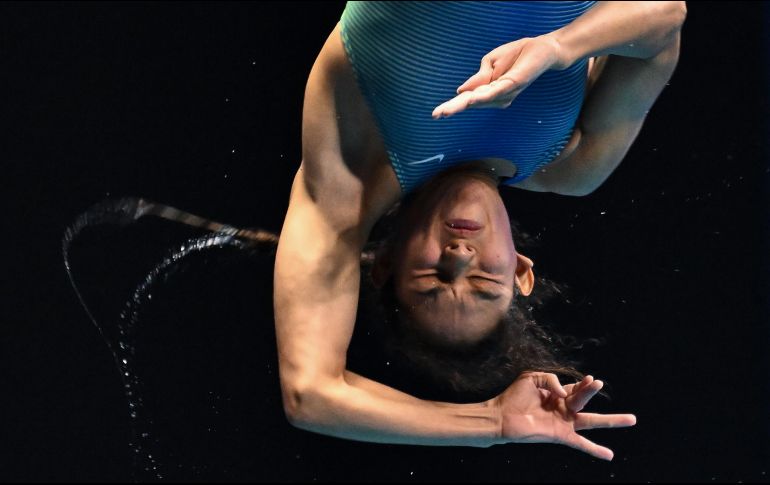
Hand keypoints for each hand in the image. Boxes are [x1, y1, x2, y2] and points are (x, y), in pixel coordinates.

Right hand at [432, 35, 564, 118]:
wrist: (543, 48)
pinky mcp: (514, 83)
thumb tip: (461, 91)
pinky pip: (496, 91)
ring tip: (446, 110)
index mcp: (488, 90)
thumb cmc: (517, 55)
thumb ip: (479, 77)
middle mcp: (496, 96)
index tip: (435, 114)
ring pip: (480, 98)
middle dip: (454, 109)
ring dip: (464, 104)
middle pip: (471, 102)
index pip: (466, 99)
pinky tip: (472, 98)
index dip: (451, 106)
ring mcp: (505, 92)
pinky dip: (483, 96)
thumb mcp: (491, 62)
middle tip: (437, 115)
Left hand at [494, 372, 635, 459]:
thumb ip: (550, 379)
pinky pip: (581, 443)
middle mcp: (563, 408)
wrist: (502, 416)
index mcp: (558, 393)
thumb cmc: (514, 396)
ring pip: (590, 420)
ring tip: (632, 419)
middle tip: (600, 383)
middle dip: (592, 391)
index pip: (576, 387)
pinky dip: (595, 449)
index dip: (583, 383)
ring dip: (611, 420)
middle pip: (584, 399)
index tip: (589, 379)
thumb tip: (565, 392)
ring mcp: (563, 422)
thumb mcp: (532, 378)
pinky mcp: (560, 435)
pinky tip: (609, 455)